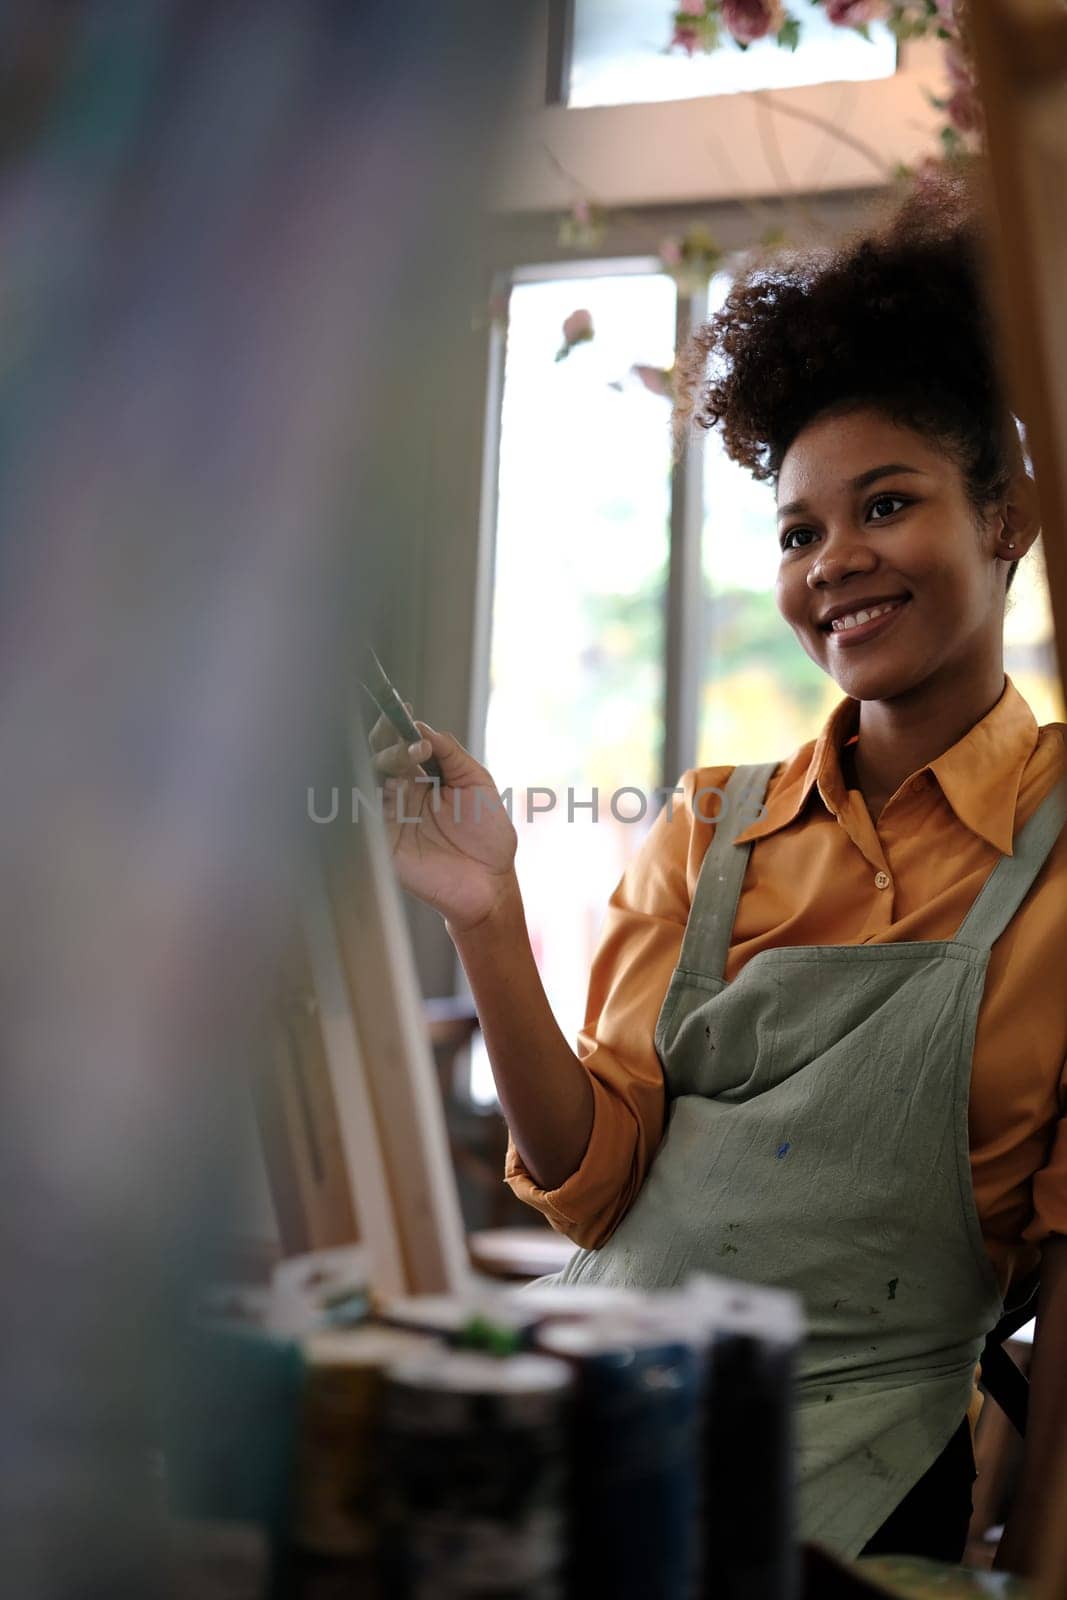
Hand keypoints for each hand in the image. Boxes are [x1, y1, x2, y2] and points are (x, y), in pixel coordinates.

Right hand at [368, 706, 517, 931]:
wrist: (491, 882)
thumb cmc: (488, 834)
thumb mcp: (477, 783)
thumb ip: (451, 754)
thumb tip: (423, 727)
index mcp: (422, 778)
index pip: (400, 744)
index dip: (397, 725)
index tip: (403, 709)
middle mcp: (401, 794)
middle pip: (379, 758)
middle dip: (391, 743)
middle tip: (412, 741)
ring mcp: (390, 817)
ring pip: (369, 781)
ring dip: (386, 764)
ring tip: (410, 759)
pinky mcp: (383, 844)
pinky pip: (365, 817)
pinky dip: (371, 798)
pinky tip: (392, 788)